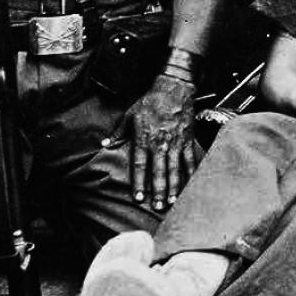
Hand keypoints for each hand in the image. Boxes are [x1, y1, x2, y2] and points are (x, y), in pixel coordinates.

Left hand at [107, 72, 201, 210]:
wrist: (174, 88)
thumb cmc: (151, 100)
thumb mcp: (130, 114)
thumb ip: (117, 132)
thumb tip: (104, 144)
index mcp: (144, 139)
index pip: (140, 166)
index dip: (139, 183)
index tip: (139, 198)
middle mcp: (160, 144)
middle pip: (158, 172)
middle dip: (158, 191)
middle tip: (158, 207)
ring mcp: (175, 142)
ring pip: (174, 169)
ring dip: (174, 187)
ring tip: (173, 201)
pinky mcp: (187, 139)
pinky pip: (189, 159)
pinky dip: (191, 172)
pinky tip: (191, 183)